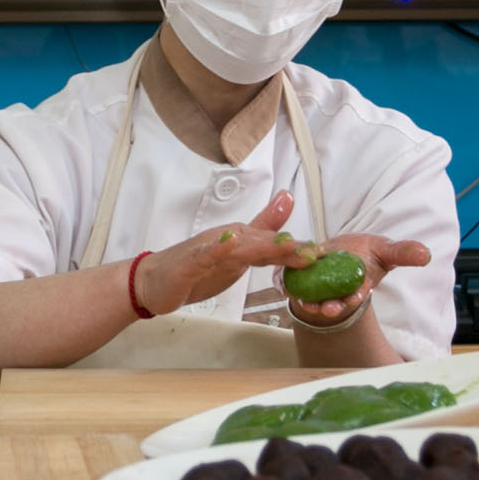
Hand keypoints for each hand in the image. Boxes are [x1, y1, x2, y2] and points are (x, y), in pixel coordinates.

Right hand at [134, 190, 312, 315]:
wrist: (153, 281)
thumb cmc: (196, 267)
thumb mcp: (237, 253)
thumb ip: (264, 228)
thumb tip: (288, 198)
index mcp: (243, 240)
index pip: (275, 245)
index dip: (299, 250)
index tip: (325, 255)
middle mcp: (229, 239)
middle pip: (263, 243)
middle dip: (289, 248)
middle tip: (315, 253)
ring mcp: (210, 248)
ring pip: (241, 246)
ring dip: (264, 244)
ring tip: (286, 244)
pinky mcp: (191, 260)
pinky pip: (207, 253)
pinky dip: (219, 247)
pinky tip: (231, 242)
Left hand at [284, 230, 431, 329]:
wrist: (339, 252)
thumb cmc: (363, 254)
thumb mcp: (385, 250)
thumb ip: (403, 253)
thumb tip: (425, 253)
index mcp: (357, 285)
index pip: (358, 294)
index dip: (356, 297)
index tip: (355, 296)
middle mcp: (337, 291)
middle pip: (334, 302)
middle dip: (332, 307)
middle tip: (329, 308)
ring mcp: (318, 288)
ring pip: (312, 298)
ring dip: (309, 301)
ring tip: (305, 301)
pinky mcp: (299, 280)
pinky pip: (292, 285)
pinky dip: (288, 285)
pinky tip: (285, 284)